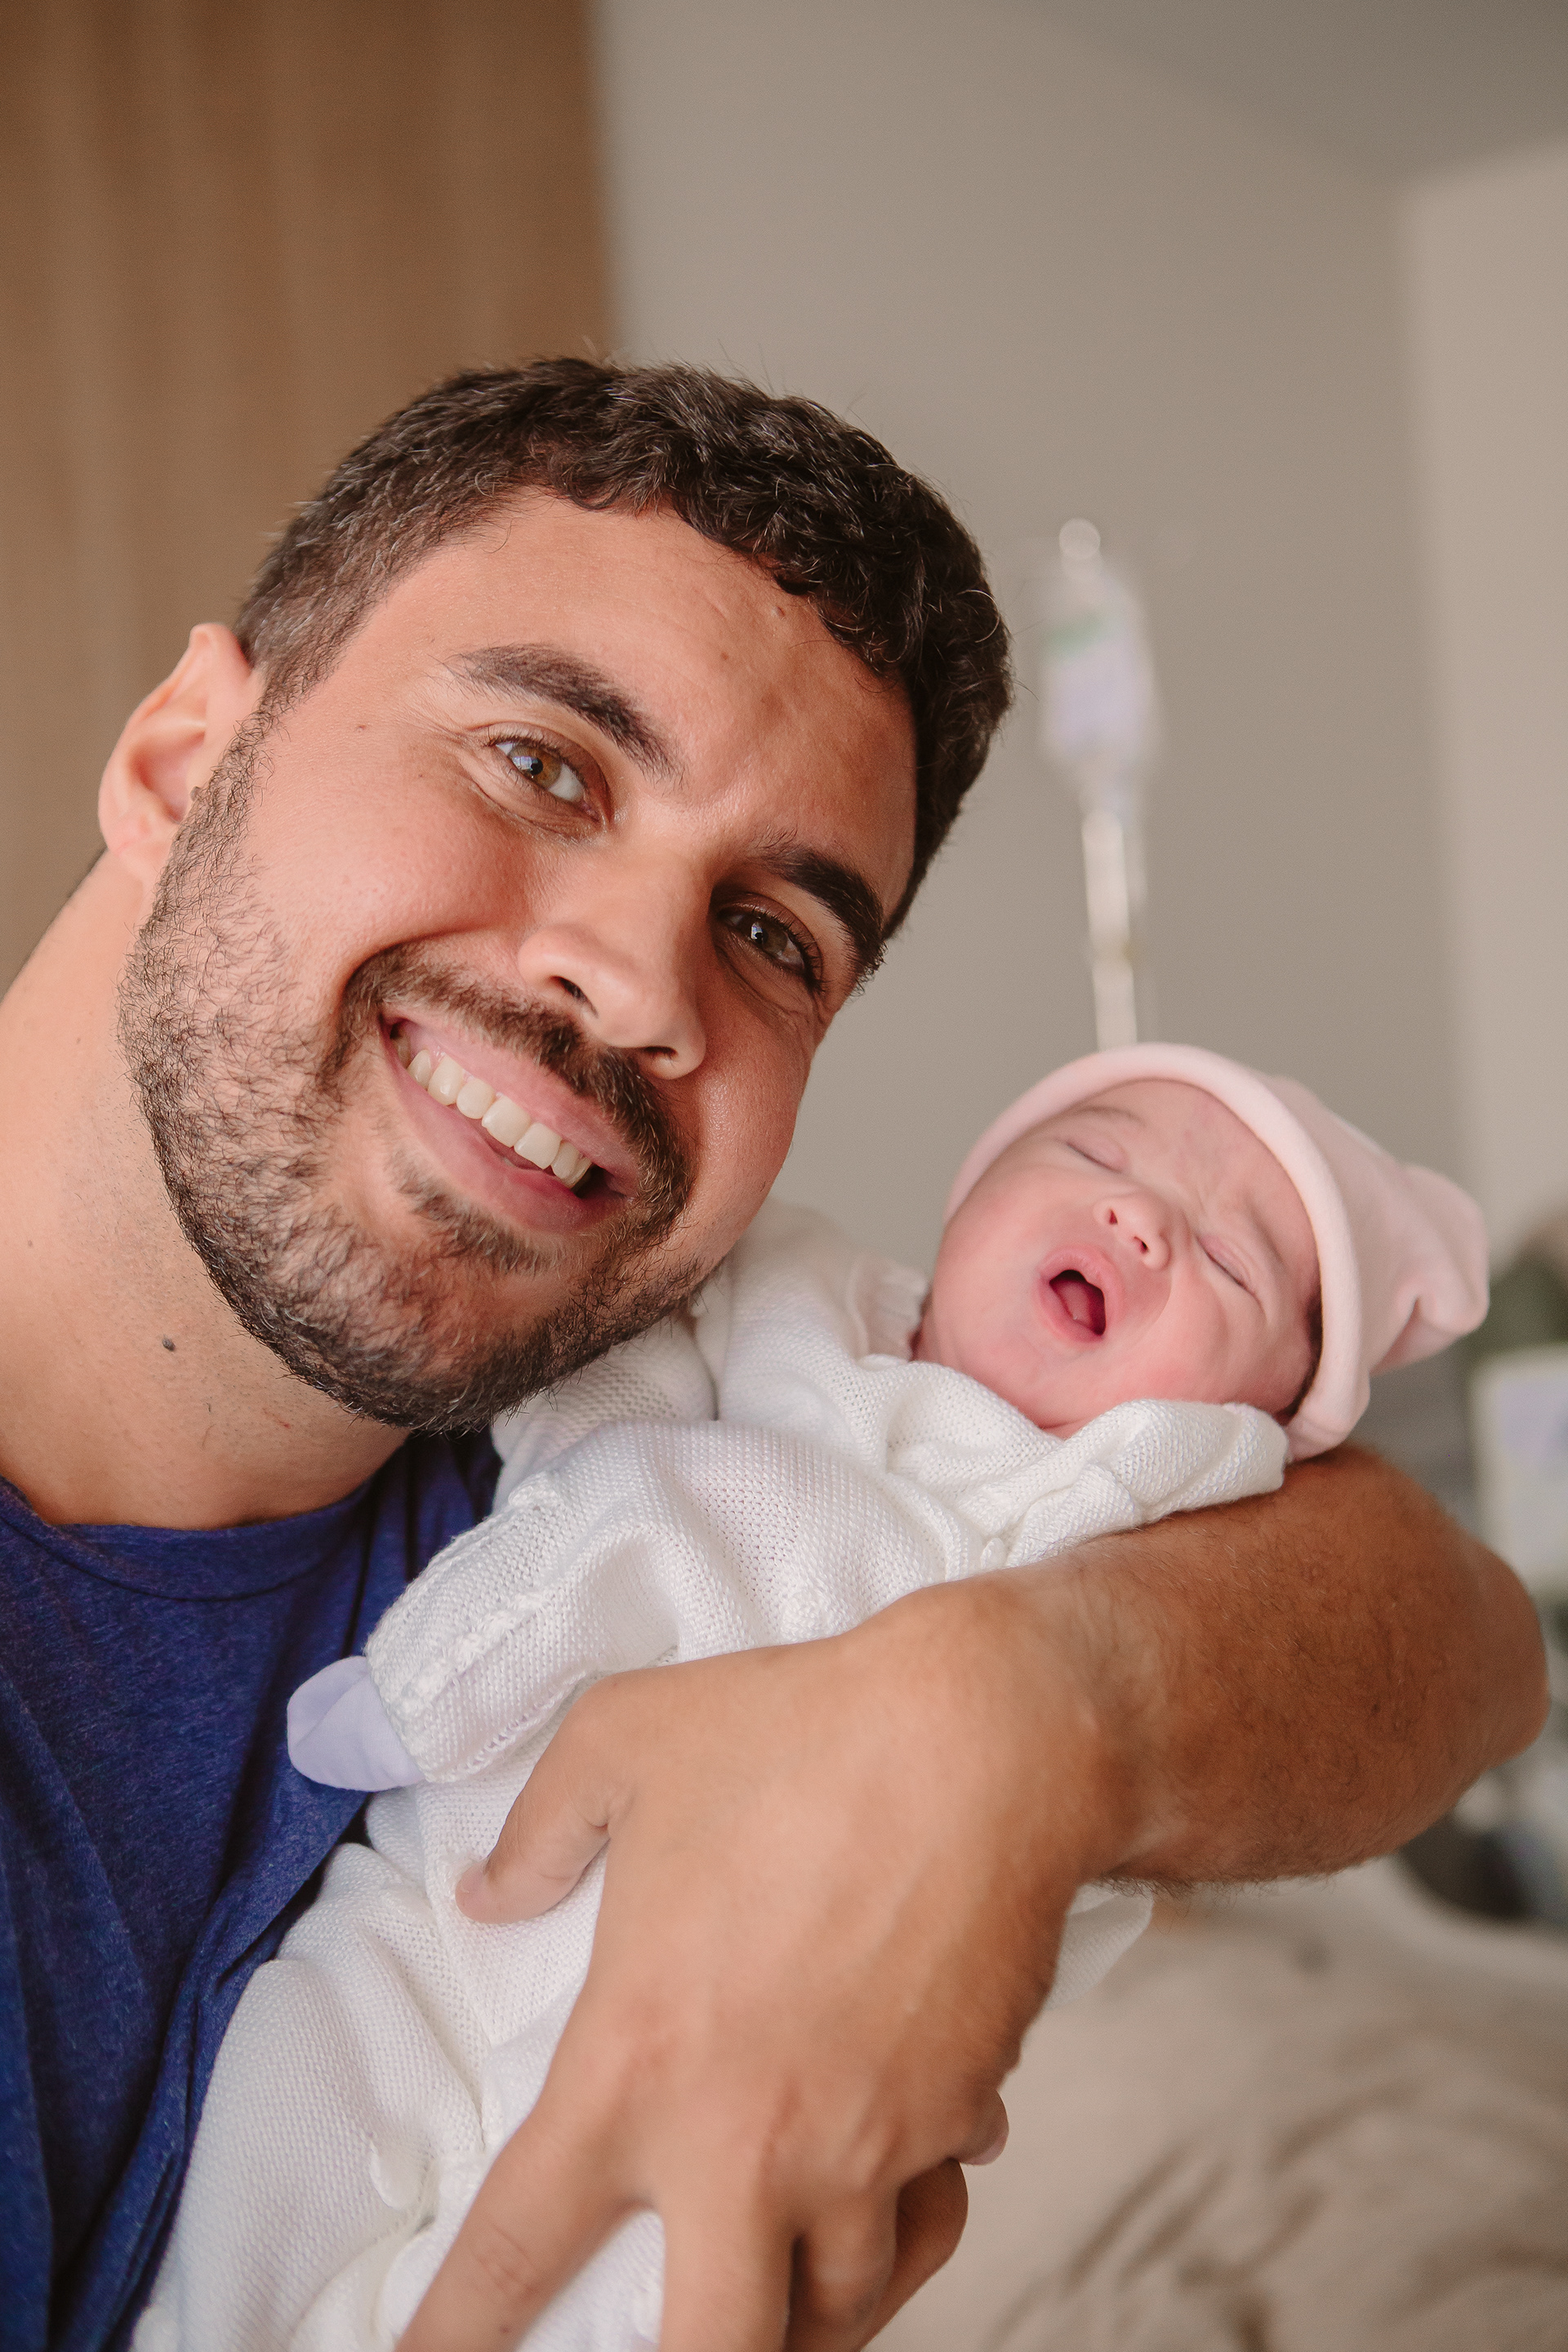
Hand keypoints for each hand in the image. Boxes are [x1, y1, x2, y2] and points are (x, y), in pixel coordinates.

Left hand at [400, 1573, 1118, 2350]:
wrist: (986, 1740)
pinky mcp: (951, 2120)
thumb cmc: (797, 1729)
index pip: (517, 2247)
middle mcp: (742, 2140)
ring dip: (802, 2309)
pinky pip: (927, 2217)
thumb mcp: (622, 1740)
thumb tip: (485, 1893)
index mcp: (633, 2062)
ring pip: (835, 2310)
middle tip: (668, 2342)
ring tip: (778, 2283)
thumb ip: (536, 1831)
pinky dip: (906, 2226)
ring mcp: (859, 2145)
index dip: (458, 2334)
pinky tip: (895, 2185)